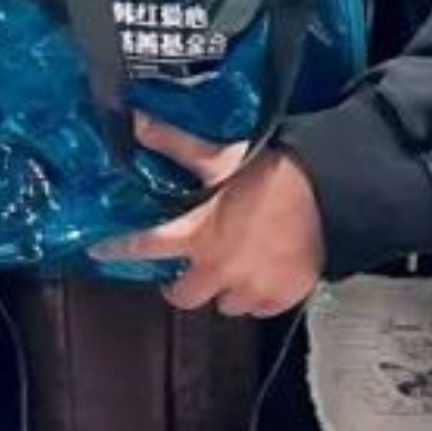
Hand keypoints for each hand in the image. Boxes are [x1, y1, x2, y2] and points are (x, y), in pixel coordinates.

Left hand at [94, 115, 326, 318]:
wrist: (330, 193)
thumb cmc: (270, 173)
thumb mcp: (217, 156)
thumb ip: (173, 143)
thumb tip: (135, 121)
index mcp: (196, 236)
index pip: (142, 248)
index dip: (117, 250)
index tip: (100, 251)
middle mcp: (218, 271)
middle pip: (182, 297)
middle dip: (181, 284)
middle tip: (188, 266)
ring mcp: (252, 289)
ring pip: (224, 306)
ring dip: (222, 290)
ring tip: (230, 267)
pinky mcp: (284, 297)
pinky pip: (260, 309)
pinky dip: (257, 297)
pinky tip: (260, 274)